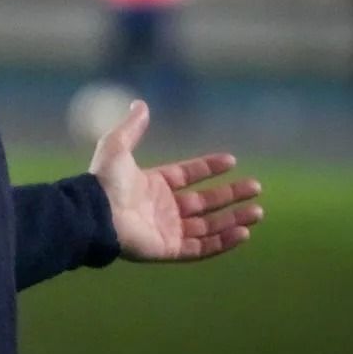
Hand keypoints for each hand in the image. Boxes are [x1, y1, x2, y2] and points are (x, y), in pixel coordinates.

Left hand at [89, 100, 263, 261]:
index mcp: (153, 185)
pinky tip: (243, 232)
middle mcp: (163, 208)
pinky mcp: (169, 249)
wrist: (95, 213)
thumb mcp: (117, 145)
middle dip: (231, 195)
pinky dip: (223, 242)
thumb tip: (140, 103)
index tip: (231, 161)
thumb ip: (132, 126)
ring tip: (257, 212)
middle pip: (205, 203)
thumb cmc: (104, 181)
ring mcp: (167, 230)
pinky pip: (201, 248)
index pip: (188, 175)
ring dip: (233, 219)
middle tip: (256, 187)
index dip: (208, 167)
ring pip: (208, 226)